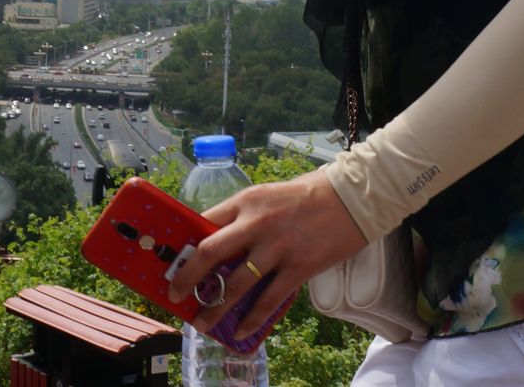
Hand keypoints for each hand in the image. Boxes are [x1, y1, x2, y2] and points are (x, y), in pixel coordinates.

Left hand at [164, 168, 368, 336]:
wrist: (352, 198)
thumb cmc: (309, 195)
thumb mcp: (268, 196)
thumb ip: (244, 217)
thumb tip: (220, 246)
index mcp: (246, 202)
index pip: (203, 223)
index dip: (184, 245)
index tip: (172, 262)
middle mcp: (256, 223)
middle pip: (209, 253)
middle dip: (187, 278)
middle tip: (175, 294)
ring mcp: (277, 247)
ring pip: (235, 283)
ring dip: (215, 307)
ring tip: (203, 323)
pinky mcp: (298, 266)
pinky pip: (268, 299)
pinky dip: (252, 318)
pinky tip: (242, 329)